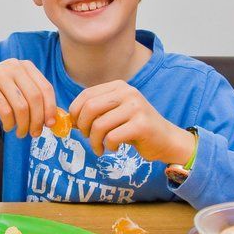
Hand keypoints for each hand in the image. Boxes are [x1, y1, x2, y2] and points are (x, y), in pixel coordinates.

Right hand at [0, 59, 56, 137]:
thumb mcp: (16, 91)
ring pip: (21, 106)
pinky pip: (6, 111)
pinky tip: (8, 127)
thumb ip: (34, 100)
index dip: (51, 108)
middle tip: (35, 134)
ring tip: (21, 133)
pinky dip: (10, 123)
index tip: (50, 125)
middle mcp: (14, 67)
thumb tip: (54, 119)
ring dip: (24, 125)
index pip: (46, 88)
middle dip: (38, 120)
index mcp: (25, 66)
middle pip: (35, 98)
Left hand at [70, 81, 194, 161]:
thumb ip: (94, 113)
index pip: (85, 95)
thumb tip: (67, 119)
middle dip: (82, 127)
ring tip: (99, 147)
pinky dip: (108, 146)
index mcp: (118, 86)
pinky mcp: (141, 125)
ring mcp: (136, 107)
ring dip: (94, 141)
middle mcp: (128, 93)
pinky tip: (113, 148)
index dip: (75, 113)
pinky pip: (112, 137)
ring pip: (99, 125)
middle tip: (87, 137)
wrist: (166, 139)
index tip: (77, 126)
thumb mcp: (114, 114)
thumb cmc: (135, 128)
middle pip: (89, 108)